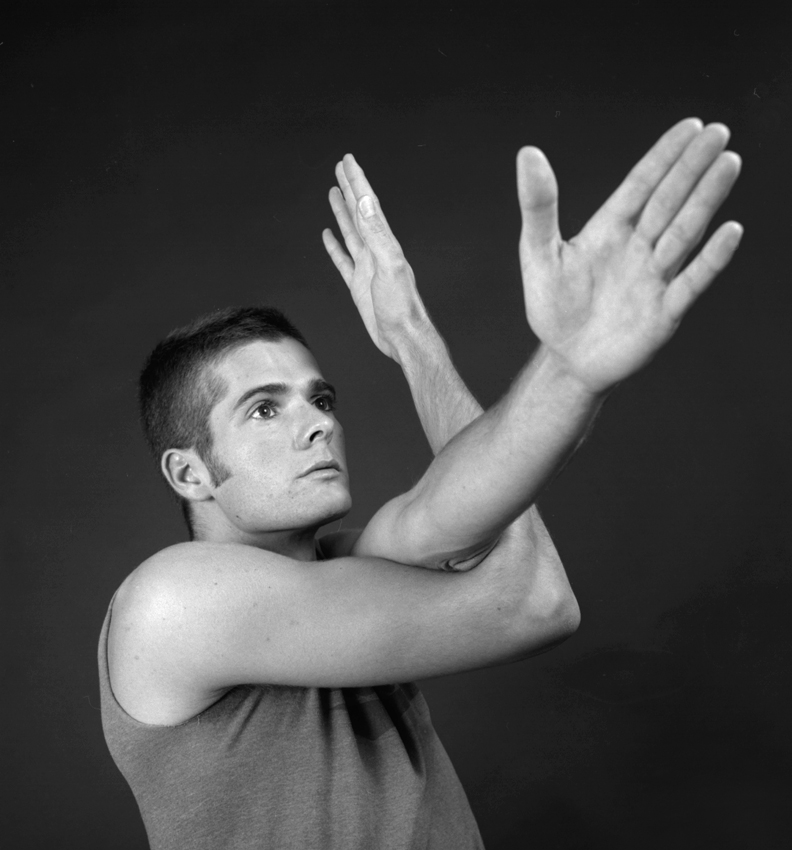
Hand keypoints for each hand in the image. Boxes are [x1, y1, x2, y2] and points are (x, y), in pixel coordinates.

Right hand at [322, 155, 431, 361]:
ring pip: (351, 233)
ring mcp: (367, 268)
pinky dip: (334, 246)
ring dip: (342, 212)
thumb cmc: (401, 306)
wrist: (403, 337)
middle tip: (341, 166)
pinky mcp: (359, 285)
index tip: (348, 160)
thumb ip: (377, 235)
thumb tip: (365, 204)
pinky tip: (328, 236)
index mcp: (384, 243)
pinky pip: (343, 260)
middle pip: (359, 213)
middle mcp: (376, 251)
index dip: (358, 181)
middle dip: (350, 188)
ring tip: (334, 192)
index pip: (368, 205)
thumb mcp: (389, 265)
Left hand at [517, 119, 742, 392]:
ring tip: (728, 164)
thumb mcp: (538, 253)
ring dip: (706, 200)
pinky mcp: (665, 312)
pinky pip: (692, 281)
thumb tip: (527, 153)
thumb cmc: (553, 307)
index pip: (642, 184)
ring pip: (684, 232)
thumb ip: (538, 206)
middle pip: (669, 200)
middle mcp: (638, 248)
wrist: (566, 360)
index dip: (664, 155)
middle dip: (692, 168)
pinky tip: (730, 231)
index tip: (691, 125)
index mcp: (610, 230)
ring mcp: (655, 278)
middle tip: (719, 132)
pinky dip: (711, 258)